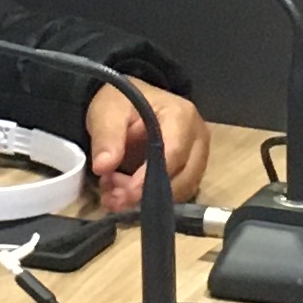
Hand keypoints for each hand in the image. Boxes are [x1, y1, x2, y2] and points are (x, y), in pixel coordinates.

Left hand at [83, 83, 209, 212]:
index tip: (124, 193)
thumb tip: (103, 167)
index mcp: (182, 116)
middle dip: (147, 193)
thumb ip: (106, 137)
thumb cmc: (122, 102)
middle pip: (183, 177)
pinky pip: (178, 193)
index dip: (149, 178)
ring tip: (115, 195)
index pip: (173, 153)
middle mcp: (198, 137)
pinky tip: (126, 194)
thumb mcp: (107, 112)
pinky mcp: (192, 169)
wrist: (128, 103)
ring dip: (149, 199)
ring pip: (182, 190)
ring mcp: (198, 155)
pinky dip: (152, 199)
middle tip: (113, 197)